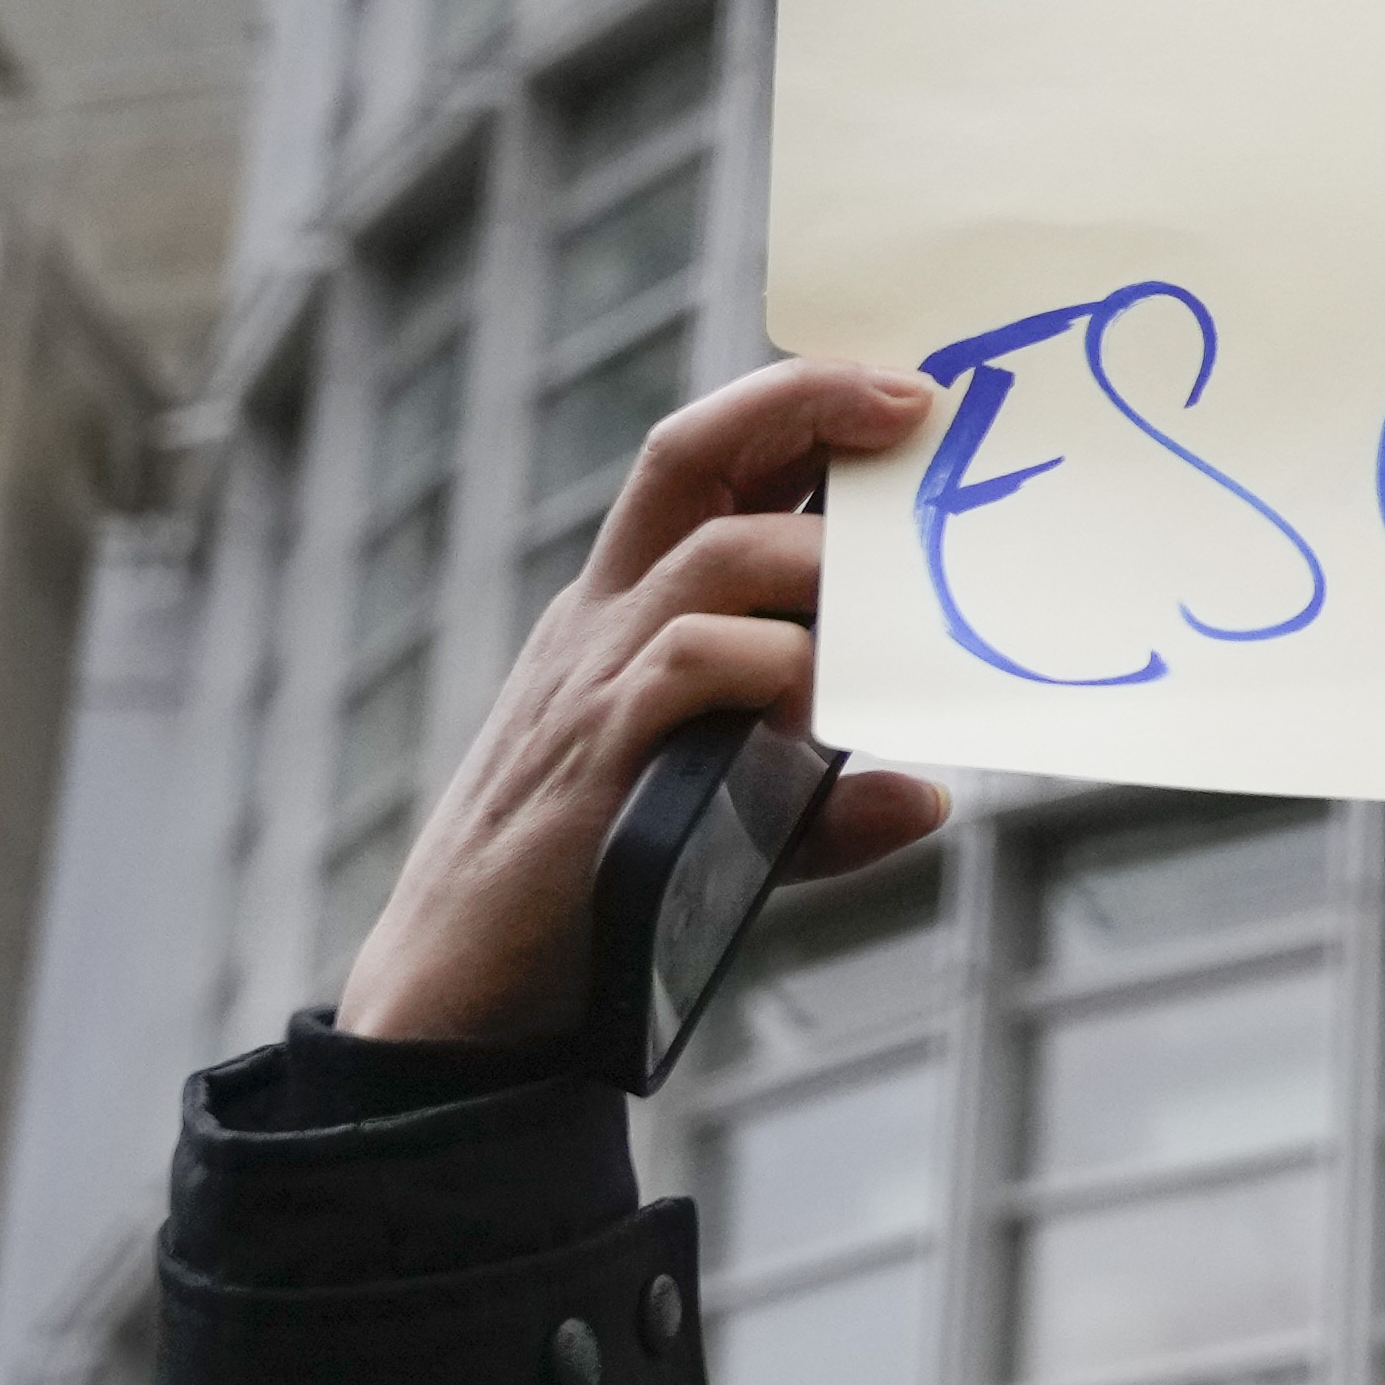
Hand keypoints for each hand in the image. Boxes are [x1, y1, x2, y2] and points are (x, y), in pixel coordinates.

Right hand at [334, 360, 953, 1046]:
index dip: (789, 410)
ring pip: (714, 554)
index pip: (699, 468)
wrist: (458, 993)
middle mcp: (603, 621)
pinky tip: (819, 708)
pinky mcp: (599, 756)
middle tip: (911, 403)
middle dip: (801, 404)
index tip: (895, 390)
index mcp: (622, 614)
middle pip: (689, 455)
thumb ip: (816, 801)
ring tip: (892, 596)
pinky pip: (691, 665)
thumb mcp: (718, 821)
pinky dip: (773, 667)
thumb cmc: (586, 892)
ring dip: (818, 561)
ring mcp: (593, 680)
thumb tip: (925, 796)